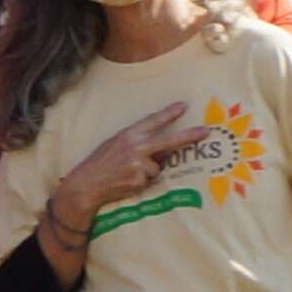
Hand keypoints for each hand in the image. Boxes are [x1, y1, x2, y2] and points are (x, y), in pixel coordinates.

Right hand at [54, 101, 209, 236]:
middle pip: (169, 141)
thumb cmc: (99, 163)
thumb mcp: (113, 145)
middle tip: (206, 132)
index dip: (169, 113)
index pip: (152, 121)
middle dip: (189, 136)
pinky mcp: (140, 180)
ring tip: (128, 173)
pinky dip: (142, 181)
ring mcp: (138, 164)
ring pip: (158, 166)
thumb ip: (136, 142)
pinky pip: (150, 179)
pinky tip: (127, 181)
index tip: (184, 106)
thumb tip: (162, 147)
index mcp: (127, 135)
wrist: (85, 185)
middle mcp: (134, 148)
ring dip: (148, 171)